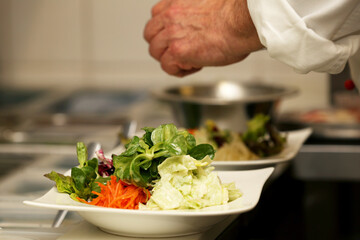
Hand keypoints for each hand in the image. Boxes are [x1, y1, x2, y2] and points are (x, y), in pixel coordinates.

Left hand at [144, 0, 262, 76]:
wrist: (243, 22)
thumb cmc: (235, 15)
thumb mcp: (209, 5)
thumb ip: (196, 14)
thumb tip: (201, 27)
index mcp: (177, 2)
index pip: (156, 16)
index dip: (164, 30)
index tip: (176, 38)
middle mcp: (171, 15)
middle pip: (150, 35)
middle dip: (162, 46)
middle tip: (178, 53)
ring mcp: (172, 33)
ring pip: (156, 52)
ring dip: (170, 59)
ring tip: (189, 61)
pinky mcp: (178, 51)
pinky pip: (167, 67)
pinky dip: (179, 71)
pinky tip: (194, 67)